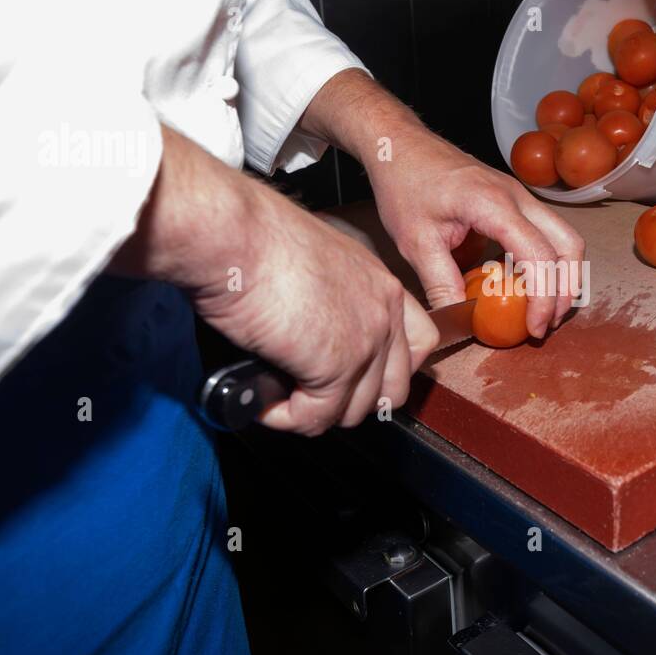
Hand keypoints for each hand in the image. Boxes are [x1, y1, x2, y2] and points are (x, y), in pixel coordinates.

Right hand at [113, 125, 438, 435]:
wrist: (235, 235)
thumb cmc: (254, 238)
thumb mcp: (314, 263)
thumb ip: (330, 299)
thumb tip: (311, 334)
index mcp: (380, 283)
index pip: (420, 342)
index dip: (391, 370)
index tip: (359, 379)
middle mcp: (383, 312)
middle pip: (394, 388)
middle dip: (353, 402)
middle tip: (312, 396)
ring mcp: (366, 342)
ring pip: (356, 410)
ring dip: (316, 413)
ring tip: (281, 399)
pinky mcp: (336, 368)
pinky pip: (317, 418)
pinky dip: (287, 419)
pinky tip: (265, 403)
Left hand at [371, 130, 585, 337]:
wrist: (402, 147)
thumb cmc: (405, 186)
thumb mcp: (416, 242)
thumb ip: (442, 284)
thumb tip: (462, 322)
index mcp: (494, 204)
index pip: (538, 256)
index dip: (543, 298)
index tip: (534, 328)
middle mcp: (517, 196)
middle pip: (569, 244)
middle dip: (566, 289)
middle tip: (546, 323)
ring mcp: (520, 195)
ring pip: (565, 237)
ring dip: (563, 275)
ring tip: (545, 309)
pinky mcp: (515, 200)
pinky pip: (548, 231)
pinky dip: (549, 261)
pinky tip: (529, 285)